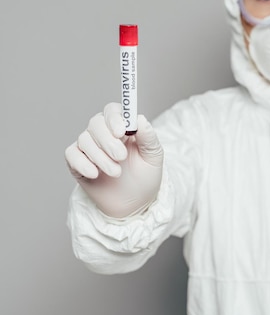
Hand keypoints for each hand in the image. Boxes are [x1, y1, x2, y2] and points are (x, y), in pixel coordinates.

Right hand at [65, 103, 162, 217]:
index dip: (114, 118)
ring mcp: (89, 147)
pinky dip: (82, 163)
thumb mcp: (153, 157)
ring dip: (100, 157)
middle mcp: (104, 134)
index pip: (112, 111)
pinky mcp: (77, 162)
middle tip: (121, 157)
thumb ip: (149, 137)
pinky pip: (71, 154)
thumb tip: (140, 119)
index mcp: (123, 128)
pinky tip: (95, 174)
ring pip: (84, 140)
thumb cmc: (145, 177)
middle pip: (96, 123)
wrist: (134, 203)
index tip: (121, 132)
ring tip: (116, 172)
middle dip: (107, 141)